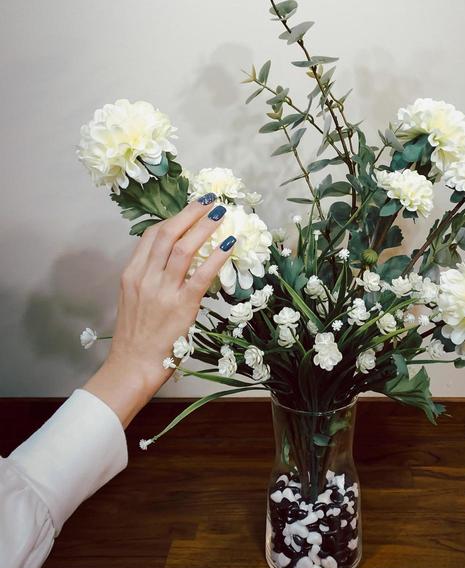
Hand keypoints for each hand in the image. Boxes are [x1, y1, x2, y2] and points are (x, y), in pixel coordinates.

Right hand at [83, 196, 234, 425]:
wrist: (131, 366)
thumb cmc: (135, 336)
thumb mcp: (132, 298)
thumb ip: (148, 277)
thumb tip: (171, 259)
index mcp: (132, 273)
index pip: (152, 235)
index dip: (173, 218)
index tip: (189, 209)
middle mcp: (145, 277)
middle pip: (168, 233)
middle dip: (190, 213)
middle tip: (208, 201)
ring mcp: (163, 291)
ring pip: (185, 248)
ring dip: (205, 227)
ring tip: (220, 214)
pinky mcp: (181, 306)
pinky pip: (202, 274)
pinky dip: (217, 256)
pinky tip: (229, 245)